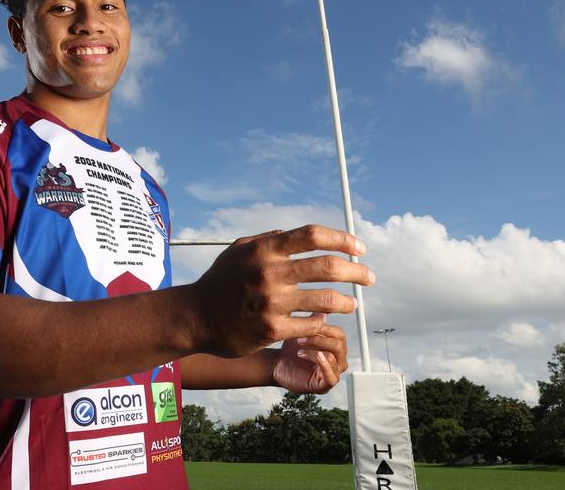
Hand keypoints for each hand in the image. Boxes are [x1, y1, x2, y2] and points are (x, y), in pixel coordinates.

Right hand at [189, 224, 372, 357]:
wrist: (196, 318)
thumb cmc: (219, 281)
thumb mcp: (238, 250)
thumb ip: (268, 239)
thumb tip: (296, 234)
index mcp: (264, 250)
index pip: (312, 236)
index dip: (342, 239)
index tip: (359, 247)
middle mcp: (269, 273)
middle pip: (327, 266)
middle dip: (356, 271)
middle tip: (368, 276)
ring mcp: (272, 303)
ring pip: (326, 299)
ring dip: (346, 301)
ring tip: (352, 303)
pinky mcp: (272, 329)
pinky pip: (311, 324)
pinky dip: (324, 322)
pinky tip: (327, 321)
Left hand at [272, 314, 347, 392]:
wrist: (276, 365)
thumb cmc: (290, 349)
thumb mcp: (301, 331)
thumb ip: (313, 320)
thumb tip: (323, 307)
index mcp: (334, 346)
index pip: (339, 334)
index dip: (324, 329)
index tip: (307, 325)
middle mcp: (337, 359)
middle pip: (340, 345)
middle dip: (320, 339)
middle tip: (301, 338)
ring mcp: (332, 372)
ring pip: (335, 359)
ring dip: (316, 350)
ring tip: (300, 348)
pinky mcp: (324, 385)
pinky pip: (332, 377)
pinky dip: (325, 366)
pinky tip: (316, 357)